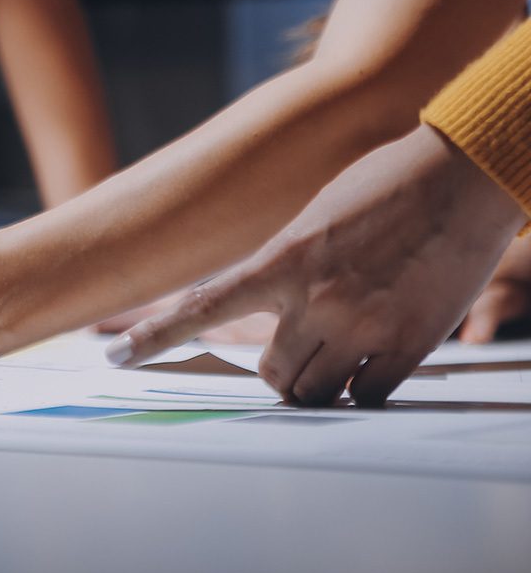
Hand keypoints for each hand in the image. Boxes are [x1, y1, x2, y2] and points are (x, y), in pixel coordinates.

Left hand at [108, 126, 523, 406]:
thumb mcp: (313, 218)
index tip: (114, 355)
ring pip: (312, 393)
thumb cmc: (384, 185)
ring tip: (336, 351)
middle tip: (297, 346)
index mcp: (283, 258)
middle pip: (270, 372)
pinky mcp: (409, 345)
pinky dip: (358, 390)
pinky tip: (369, 363)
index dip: (154, 336)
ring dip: (316, 383)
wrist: (460, 176)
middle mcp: (315, 299)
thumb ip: (284, 266)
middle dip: (278, 368)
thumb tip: (267, 307)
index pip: (202, 305)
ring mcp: (362, 326)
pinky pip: (364, 397)